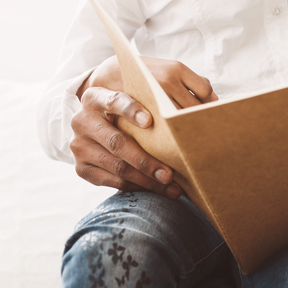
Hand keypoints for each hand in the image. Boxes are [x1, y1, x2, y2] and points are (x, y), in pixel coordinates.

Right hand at [69, 56, 217, 195]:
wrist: (94, 124)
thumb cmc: (125, 109)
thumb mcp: (133, 97)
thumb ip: (155, 97)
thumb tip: (209, 100)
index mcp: (96, 97)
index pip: (113, 101)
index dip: (131, 110)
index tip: (150, 121)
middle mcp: (82, 120)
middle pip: (117, 142)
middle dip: (146, 160)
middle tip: (170, 172)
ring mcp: (78, 145)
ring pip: (117, 166)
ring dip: (146, 179)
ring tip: (171, 185)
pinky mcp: (81, 168)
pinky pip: (112, 181)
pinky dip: (137, 187)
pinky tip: (158, 190)